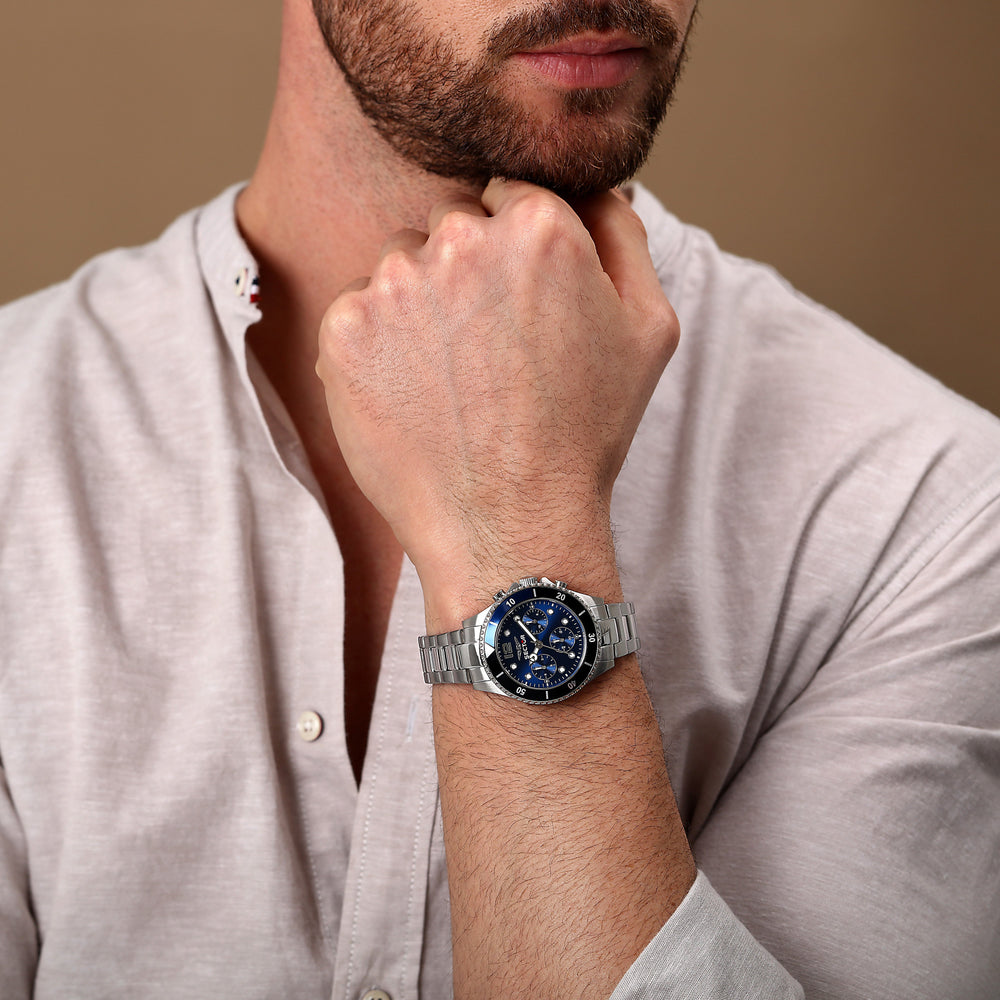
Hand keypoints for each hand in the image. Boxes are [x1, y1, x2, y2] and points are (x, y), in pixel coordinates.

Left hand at [316, 179, 678, 609]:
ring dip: (421, 307)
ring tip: (454, 380)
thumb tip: (594, 183)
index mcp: (537, 225)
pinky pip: (358, 313)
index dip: (520, 255)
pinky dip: (379, 348)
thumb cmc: (583, 435)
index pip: (510, 196)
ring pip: (400, 267)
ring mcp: (392, 285)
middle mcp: (458, 239)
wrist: (508, 527)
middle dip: (469, 272)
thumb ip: (622, 233)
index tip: (524, 311)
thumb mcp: (647, 329)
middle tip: (491, 354)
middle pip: (452, 225)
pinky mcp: (343, 332)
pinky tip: (416, 396)